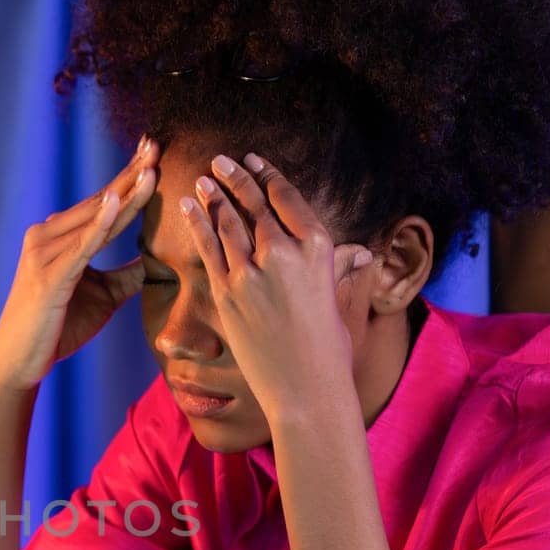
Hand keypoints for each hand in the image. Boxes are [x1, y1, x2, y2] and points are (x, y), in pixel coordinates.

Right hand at [0, 137, 159, 392]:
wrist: (18, 362)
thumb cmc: (57, 329)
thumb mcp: (103, 297)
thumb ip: (126, 275)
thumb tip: (158, 260)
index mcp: (59, 238)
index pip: (101, 202)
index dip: (128, 177)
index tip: (153, 152)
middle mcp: (46, 236)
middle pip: (99, 201)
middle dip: (130, 173)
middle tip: (157, 144)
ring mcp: (44, 254)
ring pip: (95, 219)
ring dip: (125, 193)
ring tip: (151, 167)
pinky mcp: (48, 276)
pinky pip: (81, 246)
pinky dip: (100, 223)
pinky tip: (118, 201)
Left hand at [178, 152, 374, 418]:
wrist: (306, 388)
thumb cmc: (329, 348)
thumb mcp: (339, 298)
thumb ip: (339, 269)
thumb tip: (360, 256)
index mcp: (319, 248)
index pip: (288, 199)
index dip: (268, 176)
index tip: (255, 162)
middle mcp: (284, 253)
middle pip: (254, 204)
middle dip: (236, 178)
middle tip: (222, 160)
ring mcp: (251, 272)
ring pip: (228, 222)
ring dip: (214, 196)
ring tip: (203, 178)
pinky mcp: (227, 293)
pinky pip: (208, 248)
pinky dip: (197, 223)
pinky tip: (188, 205)